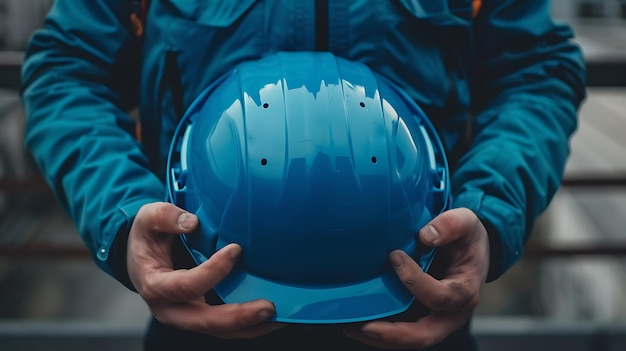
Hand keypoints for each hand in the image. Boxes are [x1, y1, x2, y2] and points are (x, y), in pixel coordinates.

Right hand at [127, 202, 283, 338]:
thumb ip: (165, 216)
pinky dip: (250, 325)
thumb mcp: (147, 218)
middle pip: (205, 321)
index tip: (235, 249)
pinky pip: (227, 327)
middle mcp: (171, 309)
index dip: (212, 271)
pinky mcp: (202, 315)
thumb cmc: (147, 237)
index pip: (185, 286)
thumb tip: (191, 222)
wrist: (142, 257)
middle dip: (238, 317)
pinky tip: (273, 316)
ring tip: (279, 316)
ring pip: (220, 330)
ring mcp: (188, 316)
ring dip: (251, 326)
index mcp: (155, 286)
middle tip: (268, 307)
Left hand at [344, 208, 489, 348]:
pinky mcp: (420, 317)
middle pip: (423, 335)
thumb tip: (426, 236)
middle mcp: (451, 314)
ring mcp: (435, 320)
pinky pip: (399, 332)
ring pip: (408, 339)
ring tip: (350, 327)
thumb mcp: (466, 222)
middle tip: (364, 326)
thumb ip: (451, 225)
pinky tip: (353, 322)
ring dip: (378, 337)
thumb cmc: (466, 238)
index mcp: (465, 292)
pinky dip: (377, 331)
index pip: (439, 296)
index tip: (395, 256)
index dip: (415, 280)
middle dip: (392, 334)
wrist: (471, 250)